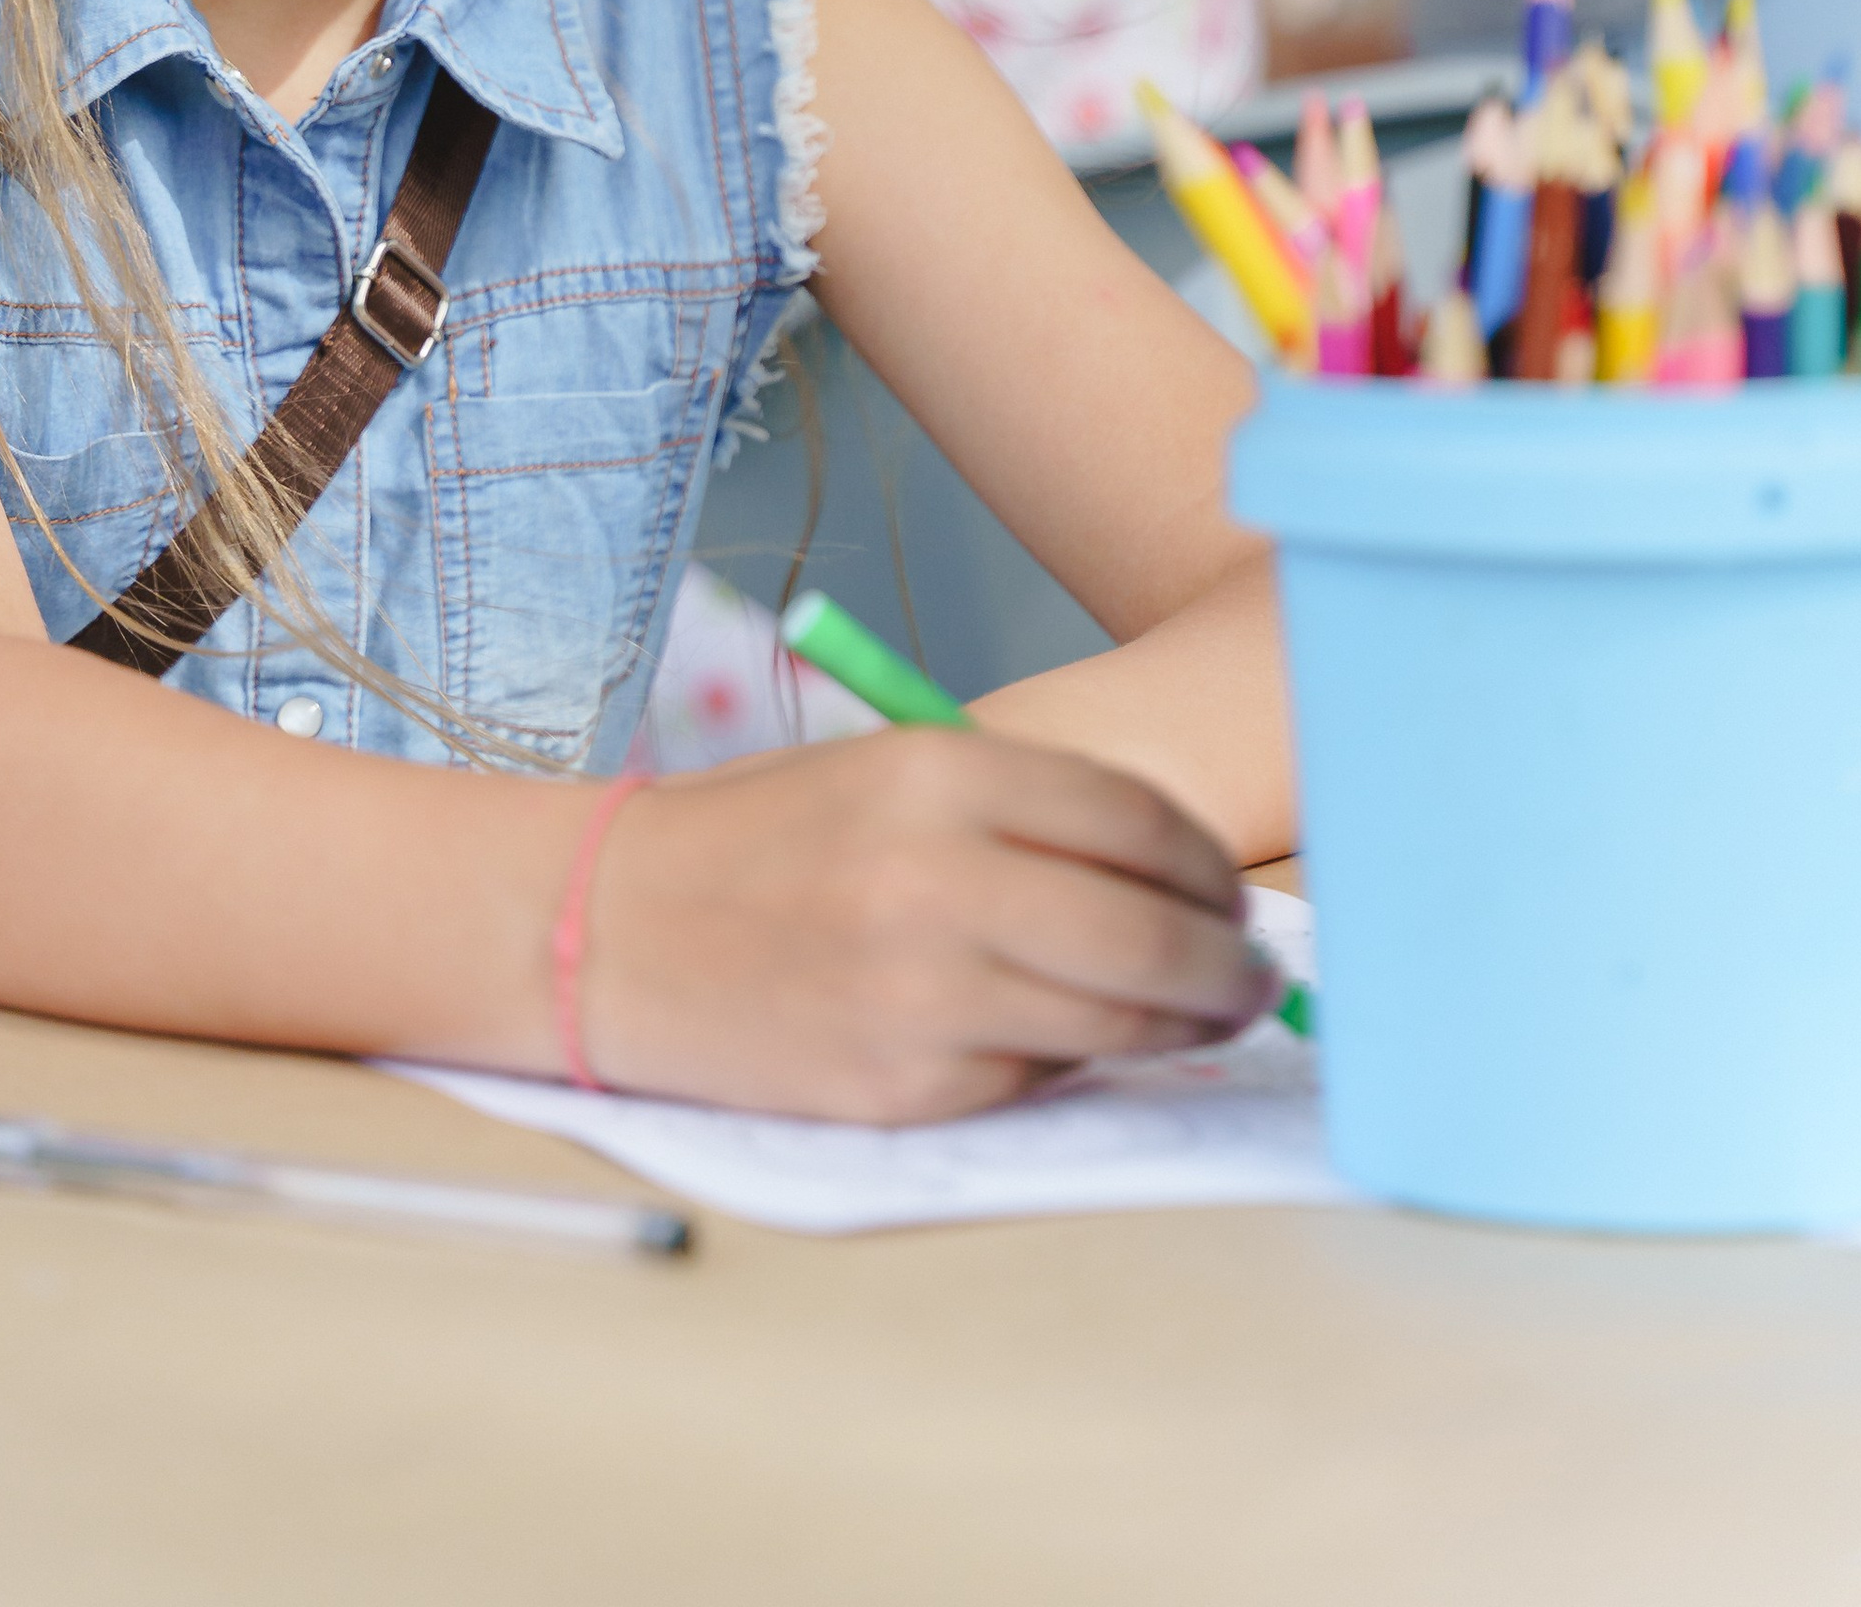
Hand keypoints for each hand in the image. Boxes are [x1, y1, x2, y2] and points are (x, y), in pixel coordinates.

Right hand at [579, 729, 1274, 1124]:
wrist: (608, 930)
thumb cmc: (758, 841)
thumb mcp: (887, 773)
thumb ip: (1019, 810)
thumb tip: (1171, 879)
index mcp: (938, 774)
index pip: (1138, 820)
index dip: (1207, 867)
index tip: (1230, 893)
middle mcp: (940, 878)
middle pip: (1151, 931)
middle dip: (1227, 963)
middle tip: (1252, 976)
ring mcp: (923, 992)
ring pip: (1116, 1020)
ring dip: (1183, 1024)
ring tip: (1206, 1016)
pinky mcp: (903, 1087)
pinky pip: (1039, 1081)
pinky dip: (1077, 1065)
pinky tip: (1082, 1044)